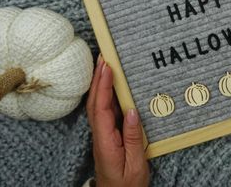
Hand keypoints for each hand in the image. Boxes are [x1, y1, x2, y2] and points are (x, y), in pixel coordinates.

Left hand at [86, 55, 149, 186]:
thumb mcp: (135, 165)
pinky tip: (111, 87)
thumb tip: (132, 110)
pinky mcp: (106, 137)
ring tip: (105, 66)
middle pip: (95, 102)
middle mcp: (100, 136)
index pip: (101, 108)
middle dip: (98, 78)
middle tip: (103, 57)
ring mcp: (101, 136)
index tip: (107, 67)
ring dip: (99, 84)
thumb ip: (133, 138)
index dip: (104, 86)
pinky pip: (103, 111)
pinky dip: (105, 95)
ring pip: (97, 105)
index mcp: (105, 141)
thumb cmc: (127, 185)